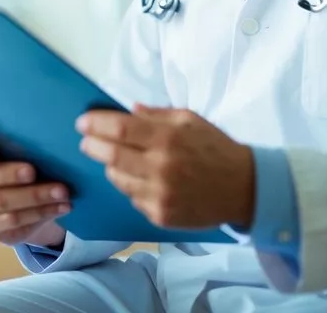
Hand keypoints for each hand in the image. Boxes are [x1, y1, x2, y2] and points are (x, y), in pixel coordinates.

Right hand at [0, 140, 71, 246]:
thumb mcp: (15, 154)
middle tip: (34, 172)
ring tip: (61, 192)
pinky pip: (14, 221)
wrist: (18, 201)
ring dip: (35, 196)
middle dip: (11, 175)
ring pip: (2, 202)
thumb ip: (20, 147)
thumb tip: (47, 142)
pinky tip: (60, 207)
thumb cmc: (16, 166)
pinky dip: (41, 213)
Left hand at [77, 105, 254, 229]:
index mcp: (168, 139)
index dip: (96, 124)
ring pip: (117, 179)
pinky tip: (139, 178)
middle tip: (85, 140)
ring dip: (110, 166)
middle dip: (92, 146)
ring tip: (115, 158)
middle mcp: (161, 168)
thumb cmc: (215, 148)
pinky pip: (132, 198)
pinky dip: (130, 186)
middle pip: (111, 155)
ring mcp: (159, 195)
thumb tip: (129, 110)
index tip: (82, 122)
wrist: (244, 188)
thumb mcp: (190, 120)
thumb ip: (156, 115)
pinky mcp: (160, 216)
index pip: (120, 129)